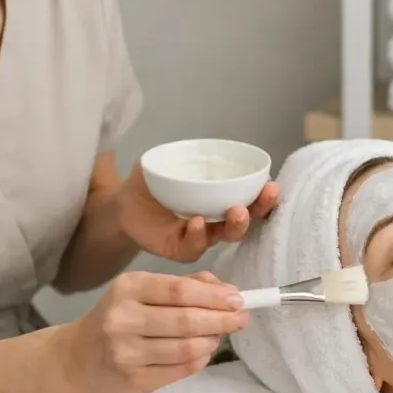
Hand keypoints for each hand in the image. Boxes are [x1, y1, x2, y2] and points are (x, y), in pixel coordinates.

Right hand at [61, 270, 248, 392]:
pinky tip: (202, 353)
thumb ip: (184, 285)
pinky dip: (199, 360)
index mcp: (127, 288)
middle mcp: (123, 319)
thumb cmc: (118, 317)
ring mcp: (126, 354)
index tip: (238, 299)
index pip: (179, 290)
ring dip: (211, 342)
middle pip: (186, 320)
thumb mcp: (141, 291)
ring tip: (218, 336)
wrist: (76, 358)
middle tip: (242, 319)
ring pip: (187, 349)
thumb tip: (226, 290)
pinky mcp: (134, 382)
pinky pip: (180, 370)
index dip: (214, 296)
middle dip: (221, 320)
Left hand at [119, 163, 279, 262]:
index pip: (249, 198)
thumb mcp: (167, 161)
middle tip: (265, 196)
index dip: (263, 195)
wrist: (120, 204)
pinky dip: (197, 236)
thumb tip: (204, 143)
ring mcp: (198, 236)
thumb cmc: (149, 182)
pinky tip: (196, 222)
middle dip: (259, 209)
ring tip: (236, 211)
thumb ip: (185, 154)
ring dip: (235, 225)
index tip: (272, 184)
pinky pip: (193, 248)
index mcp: (218, 197)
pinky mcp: (178, 249)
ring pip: (224, 235)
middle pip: (245, 219)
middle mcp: (214, 218)